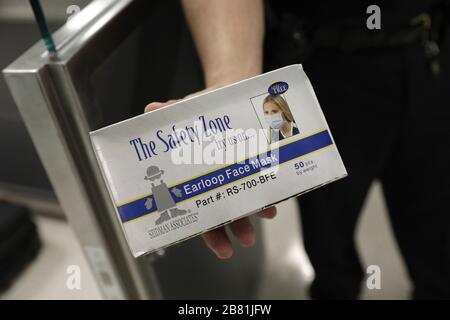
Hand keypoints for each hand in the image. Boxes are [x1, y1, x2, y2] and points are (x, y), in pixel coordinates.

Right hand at [144, 95, 276, 258]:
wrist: (224, 96)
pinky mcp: (253, 162)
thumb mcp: (185, 112)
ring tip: (267, 214)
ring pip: (247, 199)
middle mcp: (216, 182)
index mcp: (195, 178)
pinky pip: (263, 180)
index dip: (210, 232)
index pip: (200, 213)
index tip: (221, 247)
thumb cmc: (200, 111)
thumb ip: (169, 114)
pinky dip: (270, 188)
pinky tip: (274, 193)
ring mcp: (236, 174)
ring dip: (257, 211)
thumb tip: (151, 109)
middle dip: (236, 227)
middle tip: (244, 239)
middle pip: (225, 212)